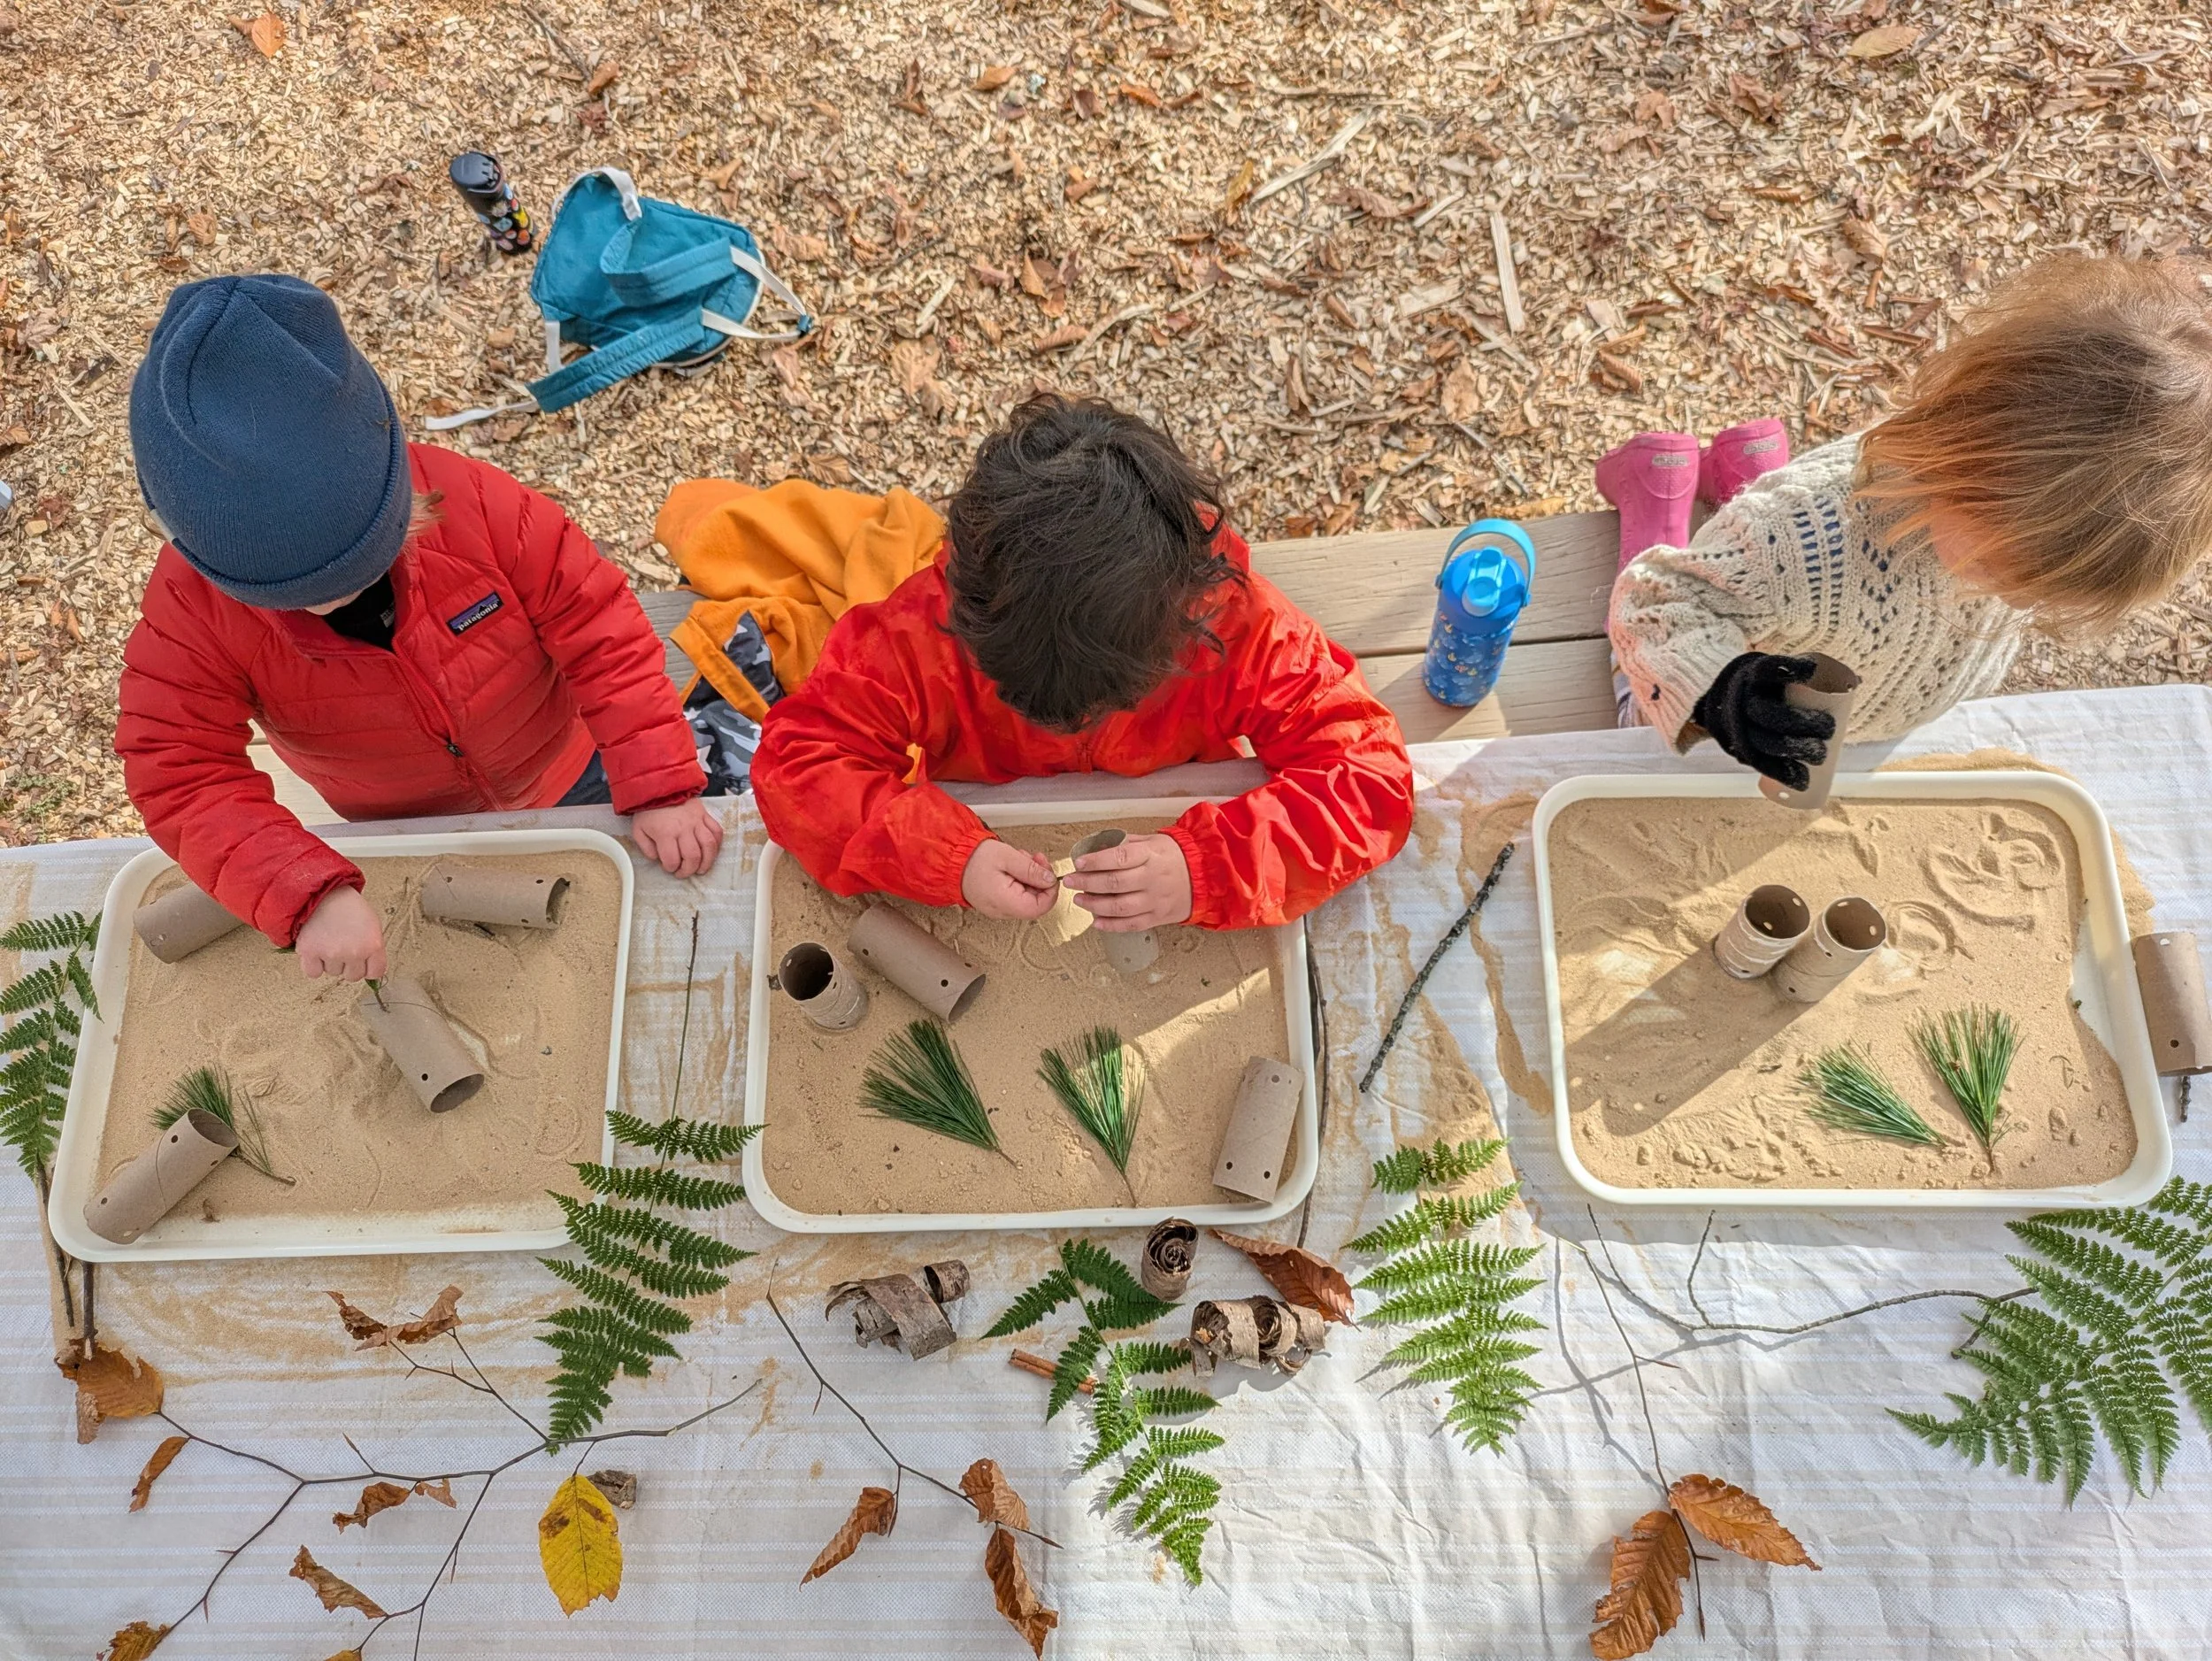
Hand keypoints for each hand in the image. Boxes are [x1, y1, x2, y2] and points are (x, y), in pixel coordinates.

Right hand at [296, 886, 385, 980]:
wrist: (324, 892)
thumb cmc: (349, 907)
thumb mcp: (372, 925)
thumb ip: (373, 949)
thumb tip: (369, 969)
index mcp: (373, 945)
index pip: (376, 973)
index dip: (368, 967)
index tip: (362, 961)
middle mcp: (354, 952)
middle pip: (353, 976)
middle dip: (348, 965)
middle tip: (342, 947)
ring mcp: (332, 954)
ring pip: (333, 973)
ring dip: (330, 962)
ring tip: (328, 941)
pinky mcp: (310, 952)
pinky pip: (313, 973)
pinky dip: (313, 965)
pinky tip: (316, 950)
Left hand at [631, 798, 724, 878]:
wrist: (659, 787)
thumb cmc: (648, 811)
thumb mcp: (638, 830)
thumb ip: (646, 848)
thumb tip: (658, 859)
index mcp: (665, 833)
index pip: (672, 860)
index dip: (671, 868)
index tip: (669, 867)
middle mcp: (683, 828)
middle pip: (693, 856)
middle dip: (689, 870)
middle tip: (684, 872)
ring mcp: (697, 821)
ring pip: (709, 846)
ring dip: (707, 862)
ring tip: (701, 868)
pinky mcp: (705, 815)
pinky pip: (717, 831)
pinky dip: (717, 844)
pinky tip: (711, 852)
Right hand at [961, 839, 1059, 920]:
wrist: (951, 859)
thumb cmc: (974, 858)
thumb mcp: (1008, 857)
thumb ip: (1031, 870)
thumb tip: (1050, 880)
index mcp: (1006, 902)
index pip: (1041, 907)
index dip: (1051, 890)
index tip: (1049, 873)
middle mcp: (1002, 911)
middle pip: (1035, 902)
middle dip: (1040, 879)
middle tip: (1035, 859)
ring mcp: (998, 908)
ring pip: (1026, 898)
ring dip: (1030, 878)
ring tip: (1021, 859)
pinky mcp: (995, 903)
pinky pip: (1015, 896)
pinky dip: (1020, 881)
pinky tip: (1013, 866)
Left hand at [1066, 832, 1191, 930]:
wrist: (1205, 877)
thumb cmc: (1173, 856)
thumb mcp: (1153, 841)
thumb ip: (1126, 845)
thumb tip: (1096, 847)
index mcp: (1151, 855)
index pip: (1119, 857)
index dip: (1096, 861)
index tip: (1079, 862)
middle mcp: (1152, 878)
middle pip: (1115, 883)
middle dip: (1087, 882)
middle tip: (1070, 881)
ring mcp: (1155, 900)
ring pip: (1120, 907)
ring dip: (1095, 905)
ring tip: (1079, 900)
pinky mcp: (1158, 918)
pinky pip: (1131, 924)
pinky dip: (1111, 925)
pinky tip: (1096, 921)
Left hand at [1690, 652, 1837, 789]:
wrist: (1730, 682)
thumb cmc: (1755, 718)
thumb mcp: (1759, 735)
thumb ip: (1780, 756)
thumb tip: (1814, 787)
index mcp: (1741, 738)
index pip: (1760, 760)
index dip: (1782, 774)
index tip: (1805, 782)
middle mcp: (1741, 718)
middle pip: (1768, 739)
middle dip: (1799, 750)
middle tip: (1824, 752)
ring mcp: (1747, 693)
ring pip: (1771, 713)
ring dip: (1802, 723)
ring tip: (1829, 728)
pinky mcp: (1755, 670)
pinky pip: (1770, 670)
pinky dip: (1792, 670)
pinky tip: (1812, 673)